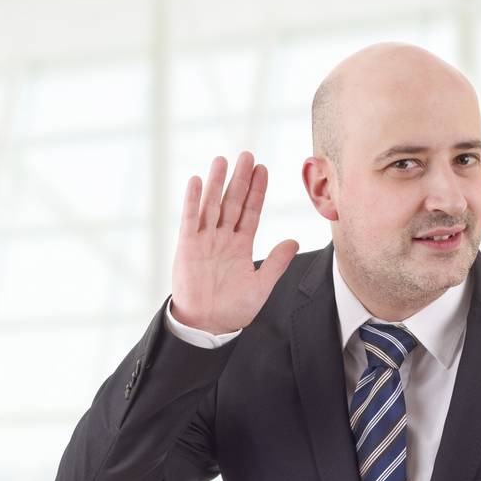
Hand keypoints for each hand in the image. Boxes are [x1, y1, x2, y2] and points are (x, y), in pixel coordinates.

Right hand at [170, 151, 298, 333]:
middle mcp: (223, 238)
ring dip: (217, 183)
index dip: (257, 191)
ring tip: (223, 160)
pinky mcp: (187, 246)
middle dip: (240, 179)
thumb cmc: (234, 308)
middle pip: (233, 202)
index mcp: (242, 246)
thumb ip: (276, 263)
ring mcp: (205, 240)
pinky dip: (194, 201)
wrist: (208, 324)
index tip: (263, 170)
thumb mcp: (261, 285)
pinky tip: (198, 182)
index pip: (251, 212)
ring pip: (212, 205)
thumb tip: (293, 242)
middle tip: (247, 155)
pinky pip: (190, 219)